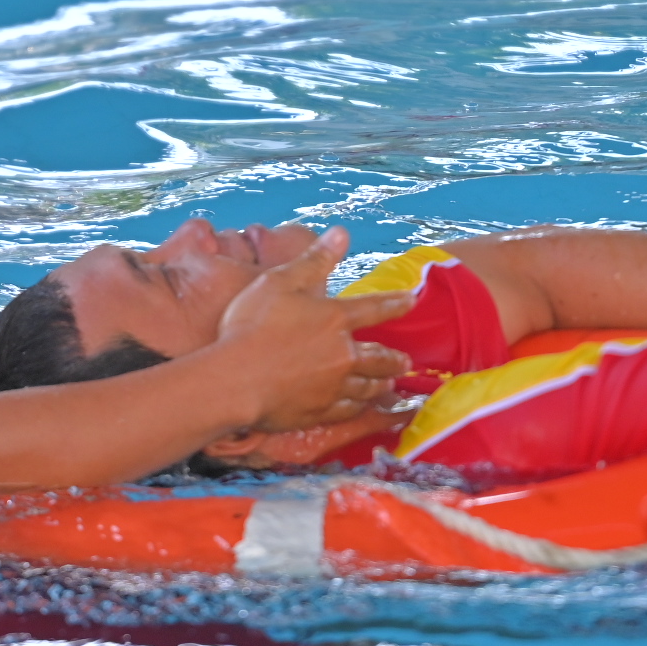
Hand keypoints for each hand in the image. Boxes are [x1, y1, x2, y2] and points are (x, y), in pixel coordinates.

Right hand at [206, 226, 414, 432]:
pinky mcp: (320, 412)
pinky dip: (359, 408)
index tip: (411, 301)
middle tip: (406, 361)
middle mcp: (343, 355)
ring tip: (390, 384)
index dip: (395, 303)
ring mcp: (333, 387)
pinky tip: (360, 407)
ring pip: (368, 387)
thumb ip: (314, 260)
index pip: (375, 308)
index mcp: (335, 319)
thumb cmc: (252, 326)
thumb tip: (342, 232)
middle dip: (395, 358)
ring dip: (381, 383)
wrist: (235, 381)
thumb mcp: (280, 282)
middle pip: (379, 357)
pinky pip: (349, 411)